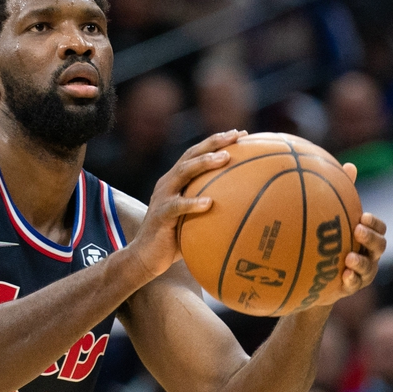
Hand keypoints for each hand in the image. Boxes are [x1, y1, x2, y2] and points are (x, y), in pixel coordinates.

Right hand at [126, 130, 243, 278]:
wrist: (145, 258)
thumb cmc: (174, 240)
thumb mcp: (194, 220)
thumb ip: (212, 210)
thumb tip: (247, 211)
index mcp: (176, 181)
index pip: (196, 154)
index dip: (216, 142)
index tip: (241, 134)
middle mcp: (168, 183)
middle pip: (190, 155)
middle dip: (213, 143)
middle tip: (236, 136)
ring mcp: (162, 197)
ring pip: (182, 172)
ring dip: (204, 163)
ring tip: (224, 159)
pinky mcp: (160, 215)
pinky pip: (176, 206)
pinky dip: (192, 203)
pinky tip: (209, 203)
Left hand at [339, 162, 386, 294]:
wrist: (315, 279)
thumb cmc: (328, 243)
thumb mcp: (333, 220)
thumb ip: (342, 196)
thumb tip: (350, 164)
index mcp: (366, 238)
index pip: (379, 228)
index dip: (375, 223)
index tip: (363, 216)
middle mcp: (369, 256)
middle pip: (380, 247)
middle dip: (371, 238)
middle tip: (358, 230)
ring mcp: (362, 274)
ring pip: (369, 269)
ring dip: (361, 262)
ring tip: (348, 257)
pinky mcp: (350, 288)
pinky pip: (354, 286)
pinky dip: (351, 281)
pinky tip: (342, 276)